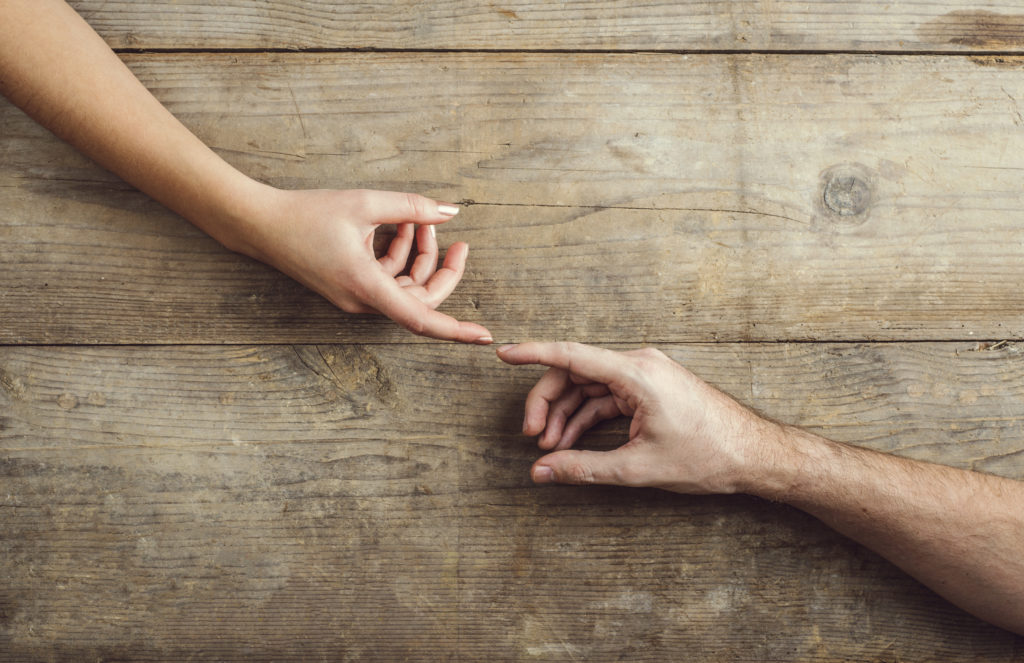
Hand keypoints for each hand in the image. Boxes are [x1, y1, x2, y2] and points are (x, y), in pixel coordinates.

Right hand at [237, 188, 491, 343]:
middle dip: (442, 268)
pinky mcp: (351, 289)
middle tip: (454, 238)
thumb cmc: (307, 214)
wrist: (261, 225)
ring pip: (406, 287)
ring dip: (419, 257)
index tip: (484, 337)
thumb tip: (450, 212)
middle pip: (421, 298)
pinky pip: (388, 281)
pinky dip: (400, 257)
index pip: (421, 318)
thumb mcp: (365, 203)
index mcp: (366, 286)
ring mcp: (356, 298)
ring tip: (415, 220)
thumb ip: (412, 208)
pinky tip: (400, 226)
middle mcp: (362, 301)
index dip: (455, 330)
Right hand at [497, 342, 781, 492]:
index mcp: (636, 373)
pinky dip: (586, 418)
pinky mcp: (649, 390)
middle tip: (531, 437)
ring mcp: (644, 376)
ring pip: (588, 387)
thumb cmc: (708, 456)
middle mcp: (638, 365)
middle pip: (574, 373)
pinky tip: (570, 443)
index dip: (533, 353)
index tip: (503, 353)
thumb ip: (584, 468)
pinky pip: (606, 398)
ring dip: (565, 415)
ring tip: (549, 448)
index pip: (572, 355)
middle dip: (547, 403)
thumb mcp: (639, 467)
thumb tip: (542, 472)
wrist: (755, 455)